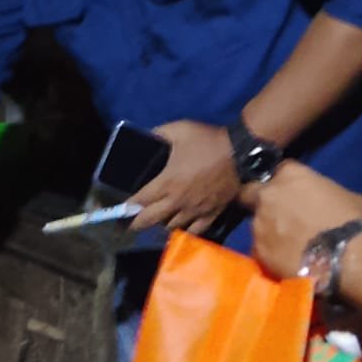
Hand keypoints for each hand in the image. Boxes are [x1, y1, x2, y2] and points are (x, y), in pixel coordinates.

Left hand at [130, 120, 240, 234]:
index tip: (121, 210)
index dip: (128, 206)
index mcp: (168, 182)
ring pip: (171, 227)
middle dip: (138, 223)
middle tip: (131, 225)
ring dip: (160, 225)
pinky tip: (180, 229)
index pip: (141, 200)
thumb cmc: (208, 141)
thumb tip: (145, 137)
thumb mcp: (179, 129)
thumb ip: (158, 133)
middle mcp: (178, 201)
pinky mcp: (211, 214)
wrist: (240, 153)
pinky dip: (184, 231)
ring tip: (156, 222)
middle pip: (151, 219)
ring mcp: (196, 211)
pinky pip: (195, 231)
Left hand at [243, 163, 361, 278]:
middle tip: (278, 216)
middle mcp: (268, 194)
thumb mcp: (348, 196)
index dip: (287, 183)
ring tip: (286, 245)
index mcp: (291, 174)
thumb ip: (327, 194)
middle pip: (253, 192)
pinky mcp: (258, 250)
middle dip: (261, 200)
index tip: (295, 194)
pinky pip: (260, 249)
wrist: (347, 258)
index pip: (280, 170)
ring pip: (256, 223)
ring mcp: (259, 223)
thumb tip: (327, 203)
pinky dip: (270, 253)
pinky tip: (285, 261)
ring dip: (267, 230)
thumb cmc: (354, 222)